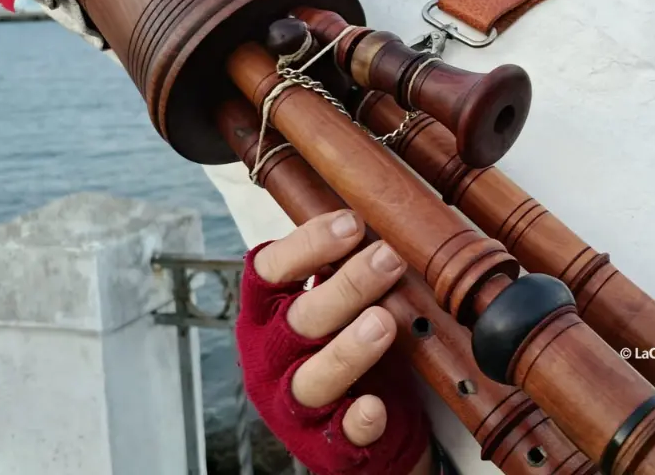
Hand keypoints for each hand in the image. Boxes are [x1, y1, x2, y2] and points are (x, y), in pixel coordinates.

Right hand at [236, 209, 431, 474]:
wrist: (361, 423)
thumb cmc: (343, 343)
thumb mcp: (335, 301)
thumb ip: (342, 265)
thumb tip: (381, 213)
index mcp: (266, 312)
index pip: (269, 270)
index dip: (307, 244)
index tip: (352, 221)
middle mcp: (270, 356)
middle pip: (297, 319)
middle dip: (346, 286)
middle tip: (388, 257)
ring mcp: (292, 403)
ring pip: (311, 378)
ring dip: (347, 350)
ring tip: (383, 322)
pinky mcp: (322, 442)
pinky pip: (337, 434)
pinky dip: (355, 421)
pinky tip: (373, 408)